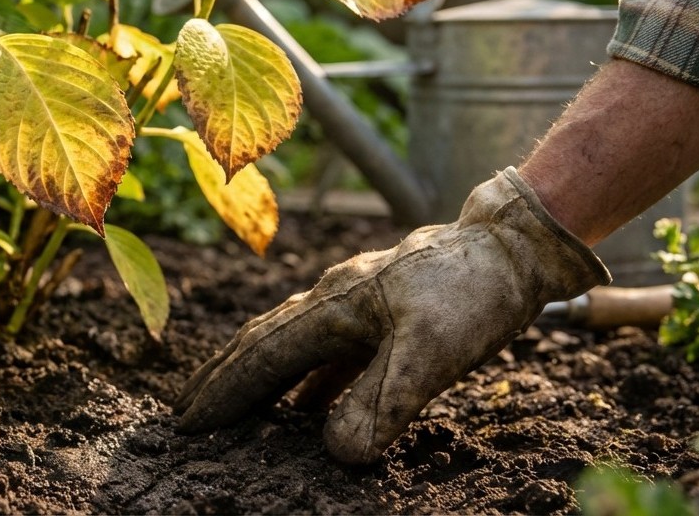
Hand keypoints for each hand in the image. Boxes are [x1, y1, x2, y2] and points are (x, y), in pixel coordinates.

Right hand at [173, 167, 610, 463]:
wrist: (513, 247)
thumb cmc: (472, 292)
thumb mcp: (430, 352)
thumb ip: (382, 401)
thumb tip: (336, 450)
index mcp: (333, 307)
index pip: (263, 356)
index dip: (226, 391)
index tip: (189, 422)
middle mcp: (333, 301)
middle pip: (263, 342)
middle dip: (223, 378)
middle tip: (186, 413)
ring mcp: (358, 305)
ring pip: (292, 344)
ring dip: (258, 376)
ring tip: (232, 408)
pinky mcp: (384, 314)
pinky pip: (327, 351)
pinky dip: (304, 378)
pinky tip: (306, 405)